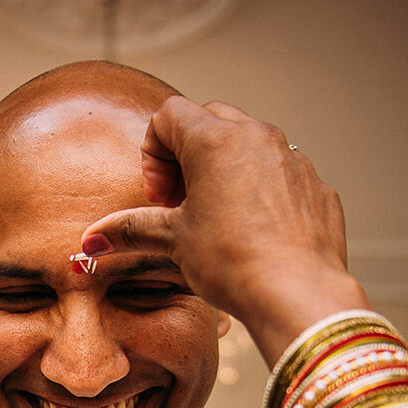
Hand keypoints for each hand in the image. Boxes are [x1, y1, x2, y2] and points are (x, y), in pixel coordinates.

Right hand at [84, 96, 365, 362]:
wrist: (297, 293)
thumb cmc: (234, 261)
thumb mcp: (174, 241)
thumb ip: (132, 229)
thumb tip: (93, 238)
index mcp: (215, 141)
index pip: (169, 115)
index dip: (154, 153)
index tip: (159, 195)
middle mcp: (257, 137)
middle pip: (209, 119)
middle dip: (187, 155)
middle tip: (180, 201)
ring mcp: (291, 159)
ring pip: (249, 143)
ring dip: (224, 168)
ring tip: (216, 216)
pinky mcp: (314, 185)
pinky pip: (280, 173)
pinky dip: (261, 190)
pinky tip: (253, 231)